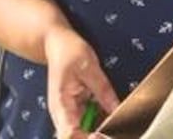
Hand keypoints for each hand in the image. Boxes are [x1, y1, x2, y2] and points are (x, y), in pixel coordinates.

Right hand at [45, 24, 119, 138]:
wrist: (56, 43)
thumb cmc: (68, 51)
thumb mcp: (89, 66)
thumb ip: (103, 89)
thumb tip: (116, 109)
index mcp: (60, 104)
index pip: (67, 133)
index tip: (99, 135)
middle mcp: (61, 114)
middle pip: (74, 137)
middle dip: (93, 137)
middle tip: (110, 133)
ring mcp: (68, 113)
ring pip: (81, 133)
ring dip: (96, 132)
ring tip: (111, 129)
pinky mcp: (75, 110)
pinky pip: (87, 123)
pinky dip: (98, 123)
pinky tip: (109, 119)